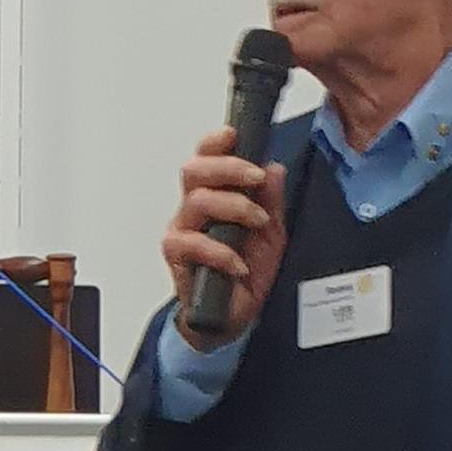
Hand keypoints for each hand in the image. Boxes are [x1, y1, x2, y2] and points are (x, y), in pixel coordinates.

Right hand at [162, 128, 287, 347]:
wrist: (232, 316)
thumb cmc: (246, 271)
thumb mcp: (271, 233)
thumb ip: (272, 201)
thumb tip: (275, 169)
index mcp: (215, 196)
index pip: (206, 158)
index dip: (216, 143)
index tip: (235, 135)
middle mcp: (194, 208)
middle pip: (194, 170)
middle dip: (228, 167)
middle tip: (255, 176)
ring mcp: (183, 230)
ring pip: (197, 201)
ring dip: (234, 207)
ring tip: (258, 222)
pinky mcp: (177, 256)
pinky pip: (192, 243)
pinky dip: (221, 251)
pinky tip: (239, 263)